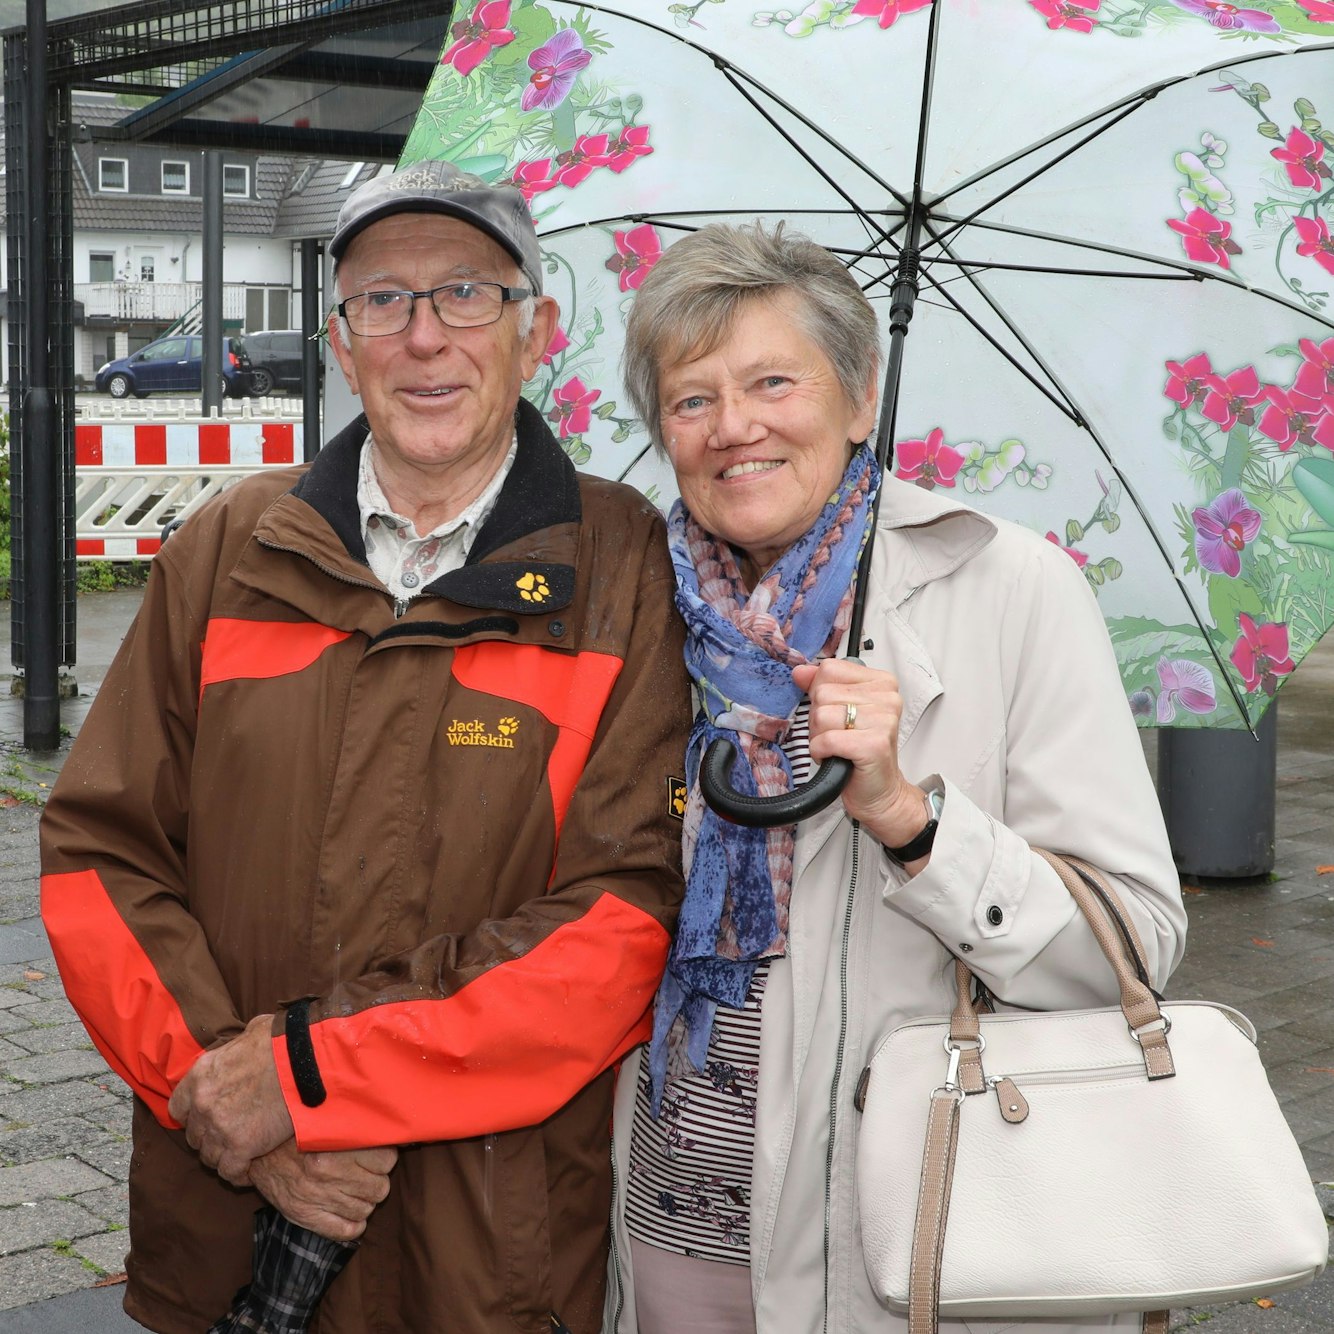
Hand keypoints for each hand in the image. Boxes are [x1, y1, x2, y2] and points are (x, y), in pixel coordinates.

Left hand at [168, 1013, 293, 1183]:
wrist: (305, 1061)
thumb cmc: (283, 1041)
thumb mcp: (251, 1033)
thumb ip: (236, 1049)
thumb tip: (244, 1047)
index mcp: (201, 1075)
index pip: (178, 1108)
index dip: (192, 1115)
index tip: (207, 1115)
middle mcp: (203, 1104)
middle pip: (194, 1135)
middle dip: (209, 1136)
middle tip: (230, 1133)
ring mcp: (220, 1128)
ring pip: (209, 1156)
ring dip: (223, 1156)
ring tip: (240, 1153)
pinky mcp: (242, 1147)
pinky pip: (230, 1171)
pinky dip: (238, 1174)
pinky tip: (248, 1169)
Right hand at [248, 1139, 398, 1242]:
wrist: (258, 1153)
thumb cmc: (297, 1135)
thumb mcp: (327, 1125)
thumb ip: (356, 1130)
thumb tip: (388, 1132)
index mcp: (337, 1147)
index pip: (387, 1160)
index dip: (385, 1158)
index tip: (377, 1156)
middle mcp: (329, 1174)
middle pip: (380, 1187)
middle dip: (377, 1181)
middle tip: (367, 1174)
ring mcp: (318, 1198)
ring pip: (366, 1210)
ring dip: (365, 1201)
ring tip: (356, 1191)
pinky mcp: (306, 1217)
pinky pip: (347, 1231)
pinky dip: (354, 1225)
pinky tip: (350, 1213)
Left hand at [791, 659, 928, 856]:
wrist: (879, 792)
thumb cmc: (860, 752)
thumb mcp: (840, 710)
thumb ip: (821, 686)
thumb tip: (800, 671)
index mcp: (881, 682)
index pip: (829, 669)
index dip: (820, 694)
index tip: (836, 712)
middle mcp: (887, 698)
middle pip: (822, 693)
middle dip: (819, 719)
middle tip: (837, 736)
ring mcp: (883, 720)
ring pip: (821, 715)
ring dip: (820, 737)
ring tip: (838, 747)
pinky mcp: (874, 745)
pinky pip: (826, 739)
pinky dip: (822, 751)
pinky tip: (836, 757)